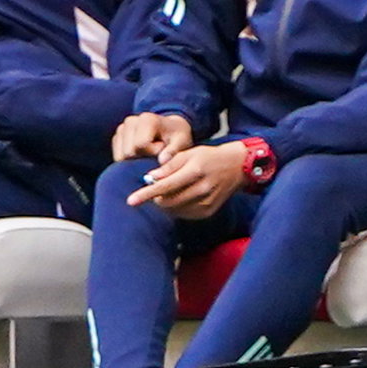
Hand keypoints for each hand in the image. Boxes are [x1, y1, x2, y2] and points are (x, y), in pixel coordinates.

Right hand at [112, 111, 192, 163]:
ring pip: (121, 156)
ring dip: (136, 159)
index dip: (152, 153)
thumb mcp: (181, 141)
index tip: (162, 148)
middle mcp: (131, 121)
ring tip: (149, 152)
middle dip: (143, 157)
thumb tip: (161, 161)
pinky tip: (141, 154)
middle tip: (156, 152)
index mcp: (146, 119)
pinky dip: (129, 160)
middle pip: (129, 152)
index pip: (140, 145)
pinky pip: (118, 157)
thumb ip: (173, 151)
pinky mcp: (117, 137)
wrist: (170, 129)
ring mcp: (122, 128)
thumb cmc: (177, 135)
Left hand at [129, 141, 248, 218]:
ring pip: (175, 210)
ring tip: (167, 191)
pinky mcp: (208, 212)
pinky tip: (178, 197)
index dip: (147, 194)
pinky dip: (176, 207)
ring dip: (164, 203)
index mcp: (195, 171)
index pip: (166, 186)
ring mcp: (206, 202)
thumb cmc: (208, 157)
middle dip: (155, 197)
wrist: (235, 167)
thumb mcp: (188, 153)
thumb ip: (169, 165)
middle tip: (153, 188)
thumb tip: (150, 178)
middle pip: (168, 201)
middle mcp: (202, 189)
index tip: (131, 200)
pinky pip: (184, 214)